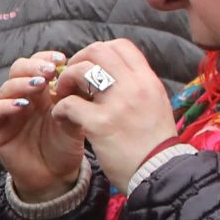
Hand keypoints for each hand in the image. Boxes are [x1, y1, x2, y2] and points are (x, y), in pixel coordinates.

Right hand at [0, 51, 87, 201]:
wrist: (55, 176)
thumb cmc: (65, 146)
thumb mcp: (77, 120)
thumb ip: (78, 100)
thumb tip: (83, 76)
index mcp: (43, 91)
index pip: (37, 64)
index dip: (46, 58)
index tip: (62, 59)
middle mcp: (24, 97)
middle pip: (18, 69)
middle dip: (33, 66)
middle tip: (49, 70)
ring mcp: (9, 111)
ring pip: (6, 87)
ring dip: (22, 83)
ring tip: (39, 85)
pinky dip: (5, 105)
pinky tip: (21, 105)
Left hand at [43, 39, 178, 187]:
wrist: (159, 173)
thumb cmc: (154, 144)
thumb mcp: (156, 105)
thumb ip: (138, 87)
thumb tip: (115, 73)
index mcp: (148, 81)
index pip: (122, 46)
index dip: (99, 50)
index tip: (90, 65)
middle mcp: (135, 87)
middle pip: (99, 51)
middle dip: (78, 59)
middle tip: (71, 76)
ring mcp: (117, 105)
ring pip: (82, 71)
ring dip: (66, 80)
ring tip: (63, 94)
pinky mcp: (100, 124)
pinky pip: (69, 104)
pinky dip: (60, 108)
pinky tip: (61, 117)